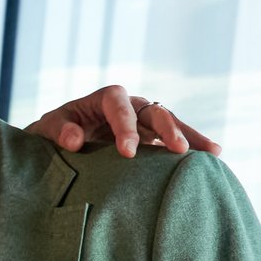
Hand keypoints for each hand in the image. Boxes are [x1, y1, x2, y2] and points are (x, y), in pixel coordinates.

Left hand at [27, 86, 219, 158]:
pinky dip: (191, 148)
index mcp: (105, 98)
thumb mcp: (48, 130)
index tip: (127, 152)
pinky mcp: (152, 137)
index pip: (119, 105)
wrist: (59, 141)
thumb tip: (75, 140)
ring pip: (171, 124)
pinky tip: (210, 161)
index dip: (125, 125)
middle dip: (167, 129)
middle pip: (153, 111)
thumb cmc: (54, 132)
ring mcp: (145, 121)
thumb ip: (59, 131)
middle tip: (179, 150)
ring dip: (190, 137)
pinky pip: (172, 141)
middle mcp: (130, 105)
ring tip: (212, 153)